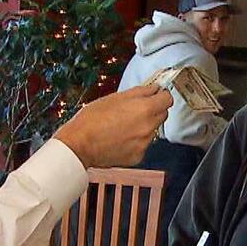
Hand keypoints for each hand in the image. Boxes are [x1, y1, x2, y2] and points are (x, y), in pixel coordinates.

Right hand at [54, 85, 171, 167]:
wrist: (79, 145)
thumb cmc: (91, 120)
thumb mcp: (115, 97)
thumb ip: (139, 92)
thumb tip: (153, 88)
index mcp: (144, 109)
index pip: (167, 99)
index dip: (162, 95)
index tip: (157, 95)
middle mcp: (148, 127)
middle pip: (162, 115)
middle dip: (153, 110)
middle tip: (135, 109)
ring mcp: (144, 143)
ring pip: (153, 130)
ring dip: (144, 126)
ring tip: (123, 125)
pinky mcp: (138, 156)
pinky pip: (143, 145)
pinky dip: (136, 141)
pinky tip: (120, 138)